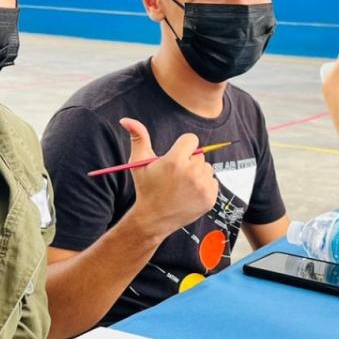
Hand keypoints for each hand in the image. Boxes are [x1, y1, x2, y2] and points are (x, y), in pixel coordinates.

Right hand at [122, 118, 218, 238]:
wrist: (153, 219)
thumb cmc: (146, 188)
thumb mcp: (139, 163)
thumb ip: (138, 137)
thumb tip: (125, 119)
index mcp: (175, 161)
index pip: (192, 140)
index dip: (183, 147)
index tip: (176, 157)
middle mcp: (191, 173)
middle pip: (199, 155)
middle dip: (189, 162)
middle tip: (176, 176)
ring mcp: (202, 187)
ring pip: (207, 168)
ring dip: (197, 174)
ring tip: (182, 185)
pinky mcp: (210, 198)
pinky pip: (213, 182)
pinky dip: (204, 186)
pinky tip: (189, 193)